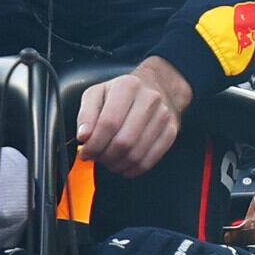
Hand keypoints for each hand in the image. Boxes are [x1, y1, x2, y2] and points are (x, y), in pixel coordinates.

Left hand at [76, 59, 190, 177]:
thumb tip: (84, 137)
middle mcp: (149, 99)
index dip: (94, 144)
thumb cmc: (122, 93)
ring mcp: (163, 116)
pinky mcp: (171, 132)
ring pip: (136, 154)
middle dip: (105, 156)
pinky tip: (123, 164)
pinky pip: (150, 160)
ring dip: (117, 164)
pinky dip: (133, 169)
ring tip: (109, 160)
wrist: (157, 85)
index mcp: (127, 86)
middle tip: (97, 157)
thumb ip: (86, 115)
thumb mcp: (97, 94)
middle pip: (123, 142)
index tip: (86, 152)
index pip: (109, 123)